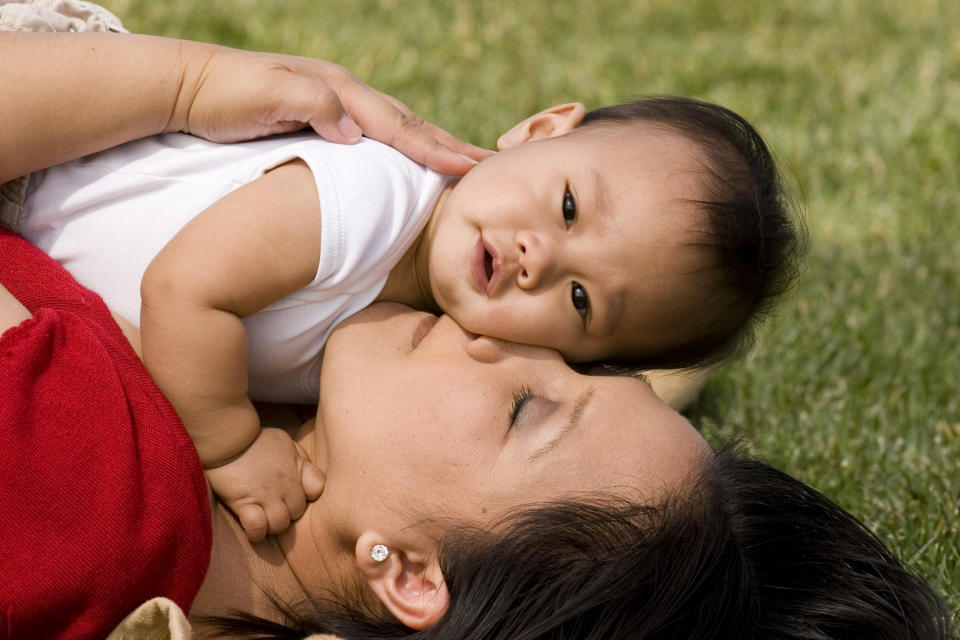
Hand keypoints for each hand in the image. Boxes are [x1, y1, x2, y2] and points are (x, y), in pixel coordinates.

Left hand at [175, 44, 492, 174]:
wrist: (188, 85)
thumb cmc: (223, 96)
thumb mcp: (264, 97)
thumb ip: (314, 107)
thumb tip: (357, 135)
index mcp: (336, 92)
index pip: (396, 125)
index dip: (433, 149)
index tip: (468, 168)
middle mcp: (342, 93)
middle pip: (407, 122)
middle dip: (448, 144)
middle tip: (486, 164)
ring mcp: (335, 102)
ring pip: (396, 125)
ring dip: (432, 142)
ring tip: (463, 158)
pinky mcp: (323, 116)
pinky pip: (377, 133)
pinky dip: (404, 144)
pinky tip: (412, 155)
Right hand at [205, 427, 324, 541]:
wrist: (227, 436)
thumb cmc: (253, 438)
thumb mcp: (283, 441)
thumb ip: (297, 457)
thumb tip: (302, 470)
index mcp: (297, 466)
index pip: (317, 489)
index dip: (307, 495)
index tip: (293, 495)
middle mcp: (286, 482)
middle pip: (297, 512)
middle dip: (287, 514)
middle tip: (272, 510)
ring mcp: (267, 494)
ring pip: (280, 524)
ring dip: (271, 526)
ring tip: (261, 520)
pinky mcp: (244, 502)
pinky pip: (258, 527)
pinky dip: (256, 532)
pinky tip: (251, 528)